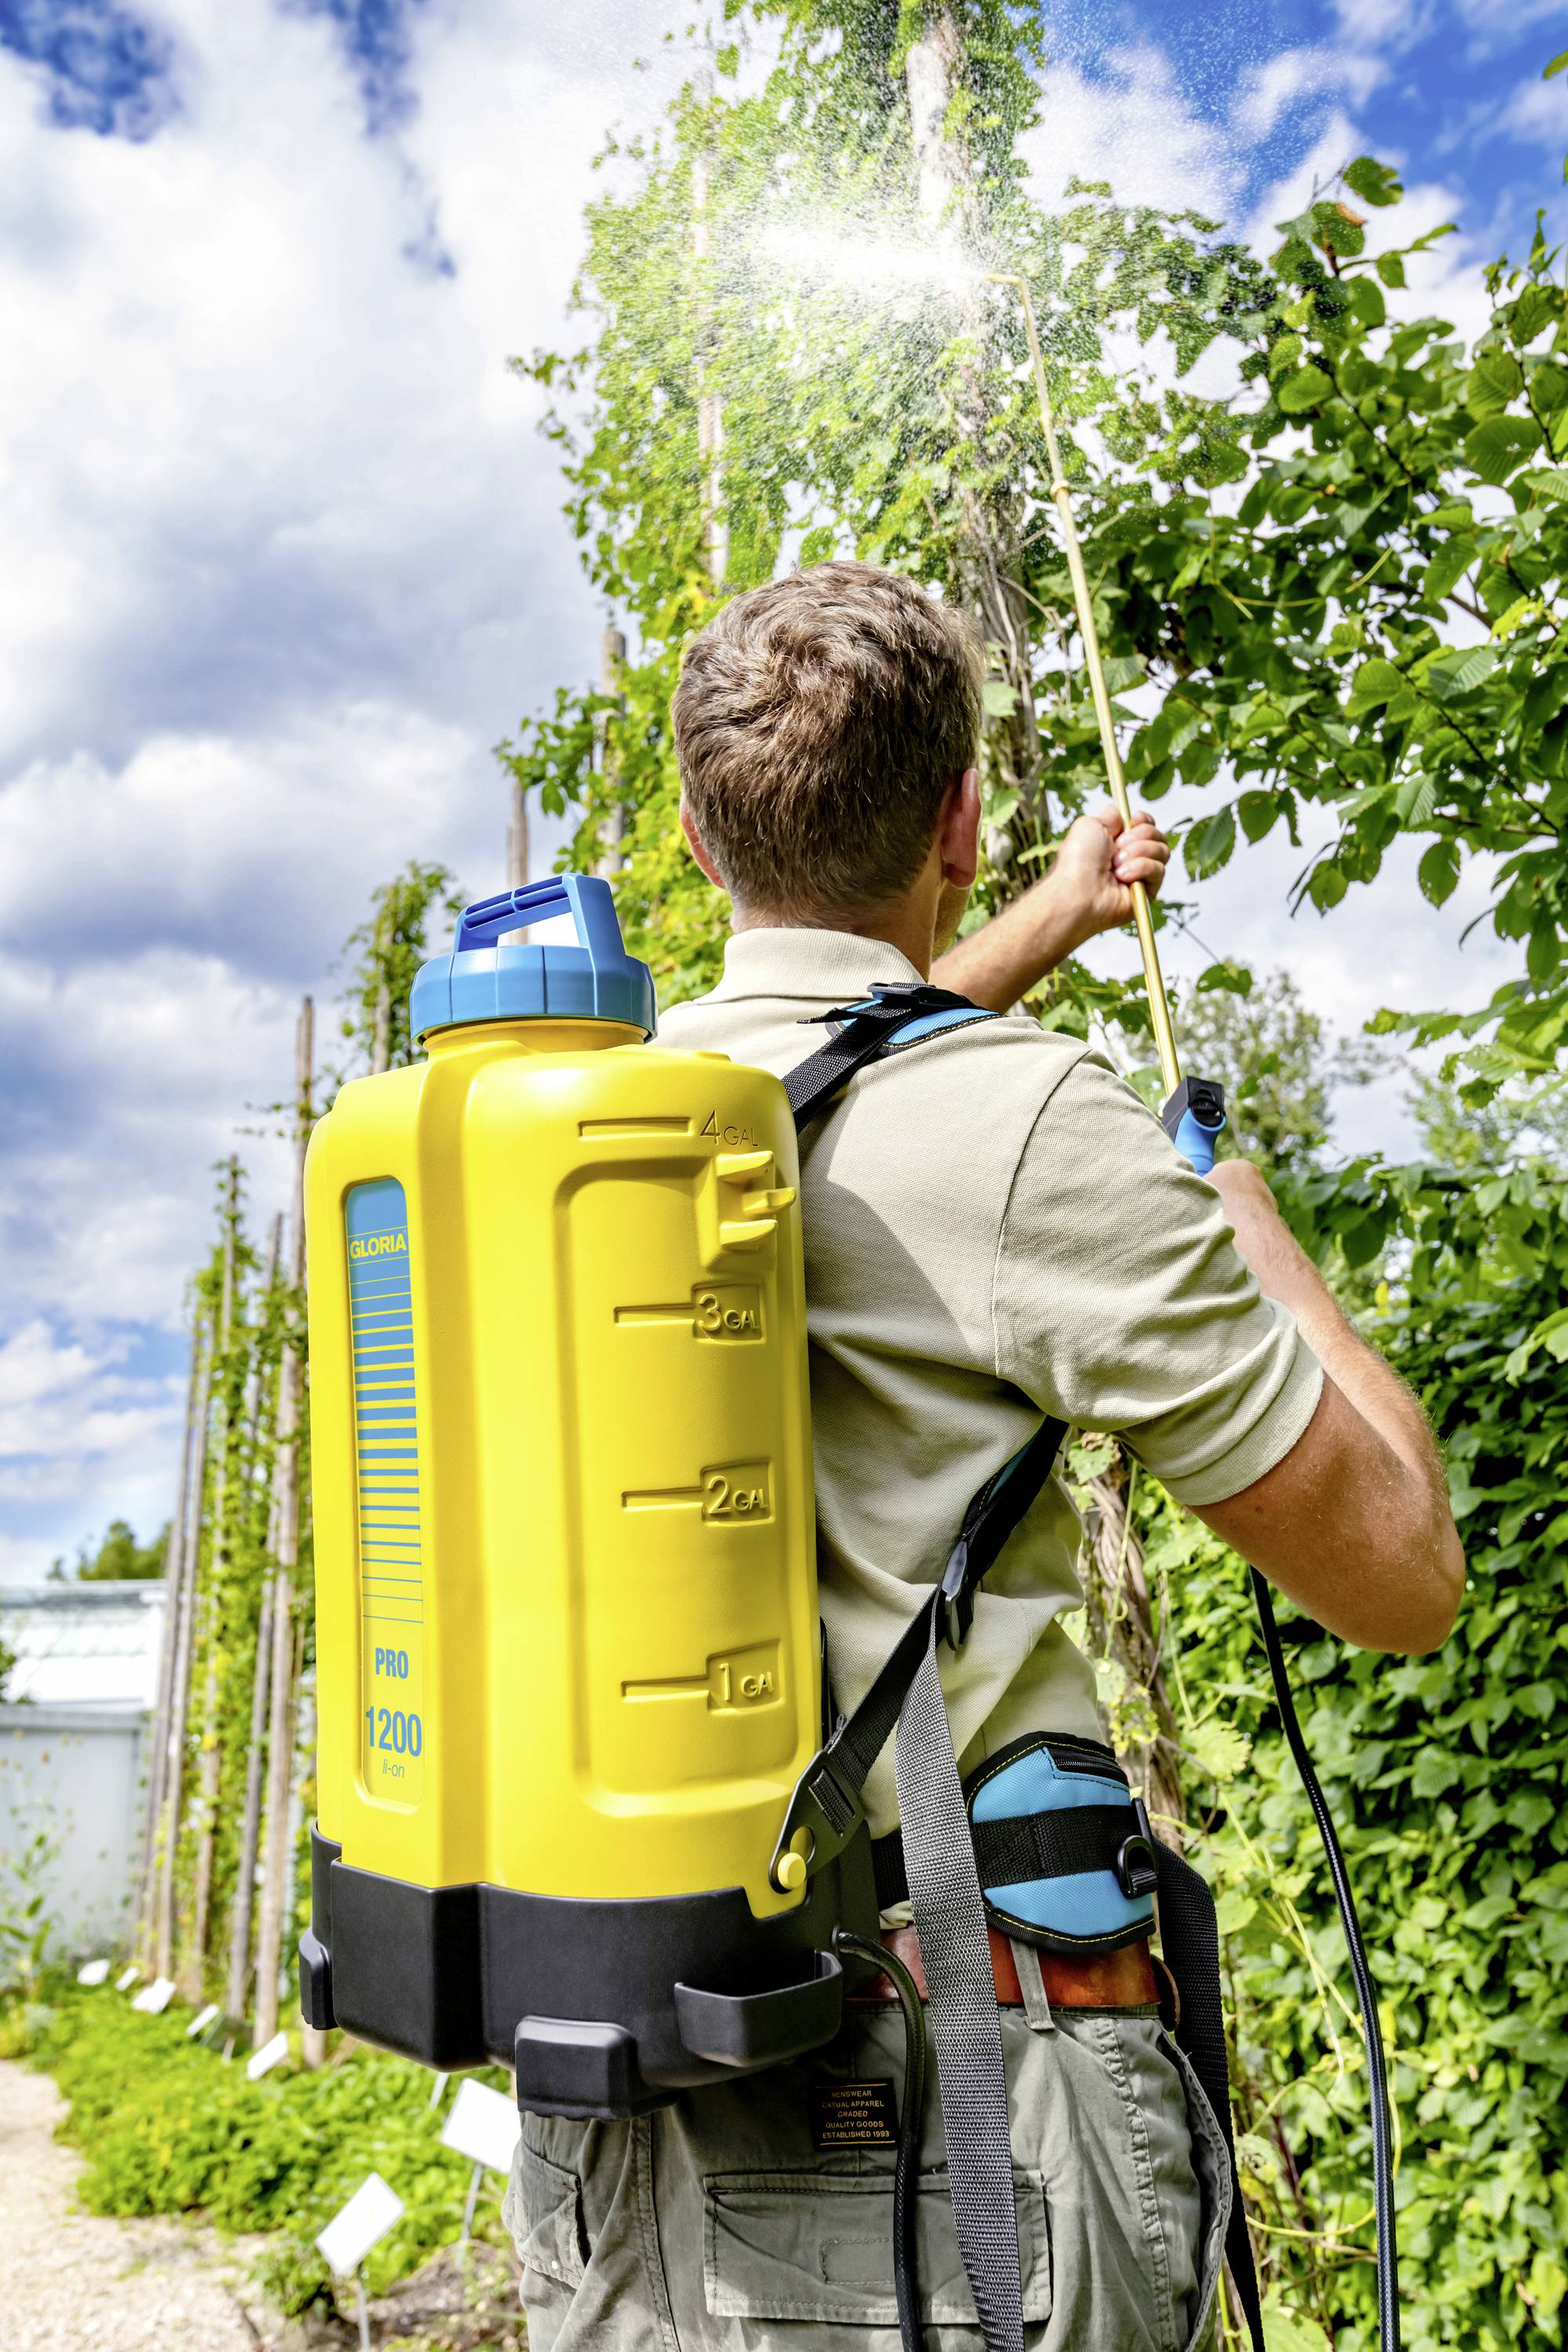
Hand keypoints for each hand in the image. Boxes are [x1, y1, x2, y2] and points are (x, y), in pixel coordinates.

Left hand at [1050, 807, 1169, 952]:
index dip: (1144, 820)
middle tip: (1118, 846)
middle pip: (1157, 835)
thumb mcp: (1090, 824)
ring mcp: (1140, 875)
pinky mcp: (1147, 892)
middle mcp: (1129, 857)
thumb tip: (1120, 813)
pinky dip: (1141, 868)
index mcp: (1116, 841)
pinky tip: (1123, 877)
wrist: (1079, 891)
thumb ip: (1110, 816)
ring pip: (1162, 851)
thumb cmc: (1078, 860)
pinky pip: (1159, 870)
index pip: (1146, 825)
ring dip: (1139, 852)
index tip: (1135, 819)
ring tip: (1116, 865)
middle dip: (1140, 835)